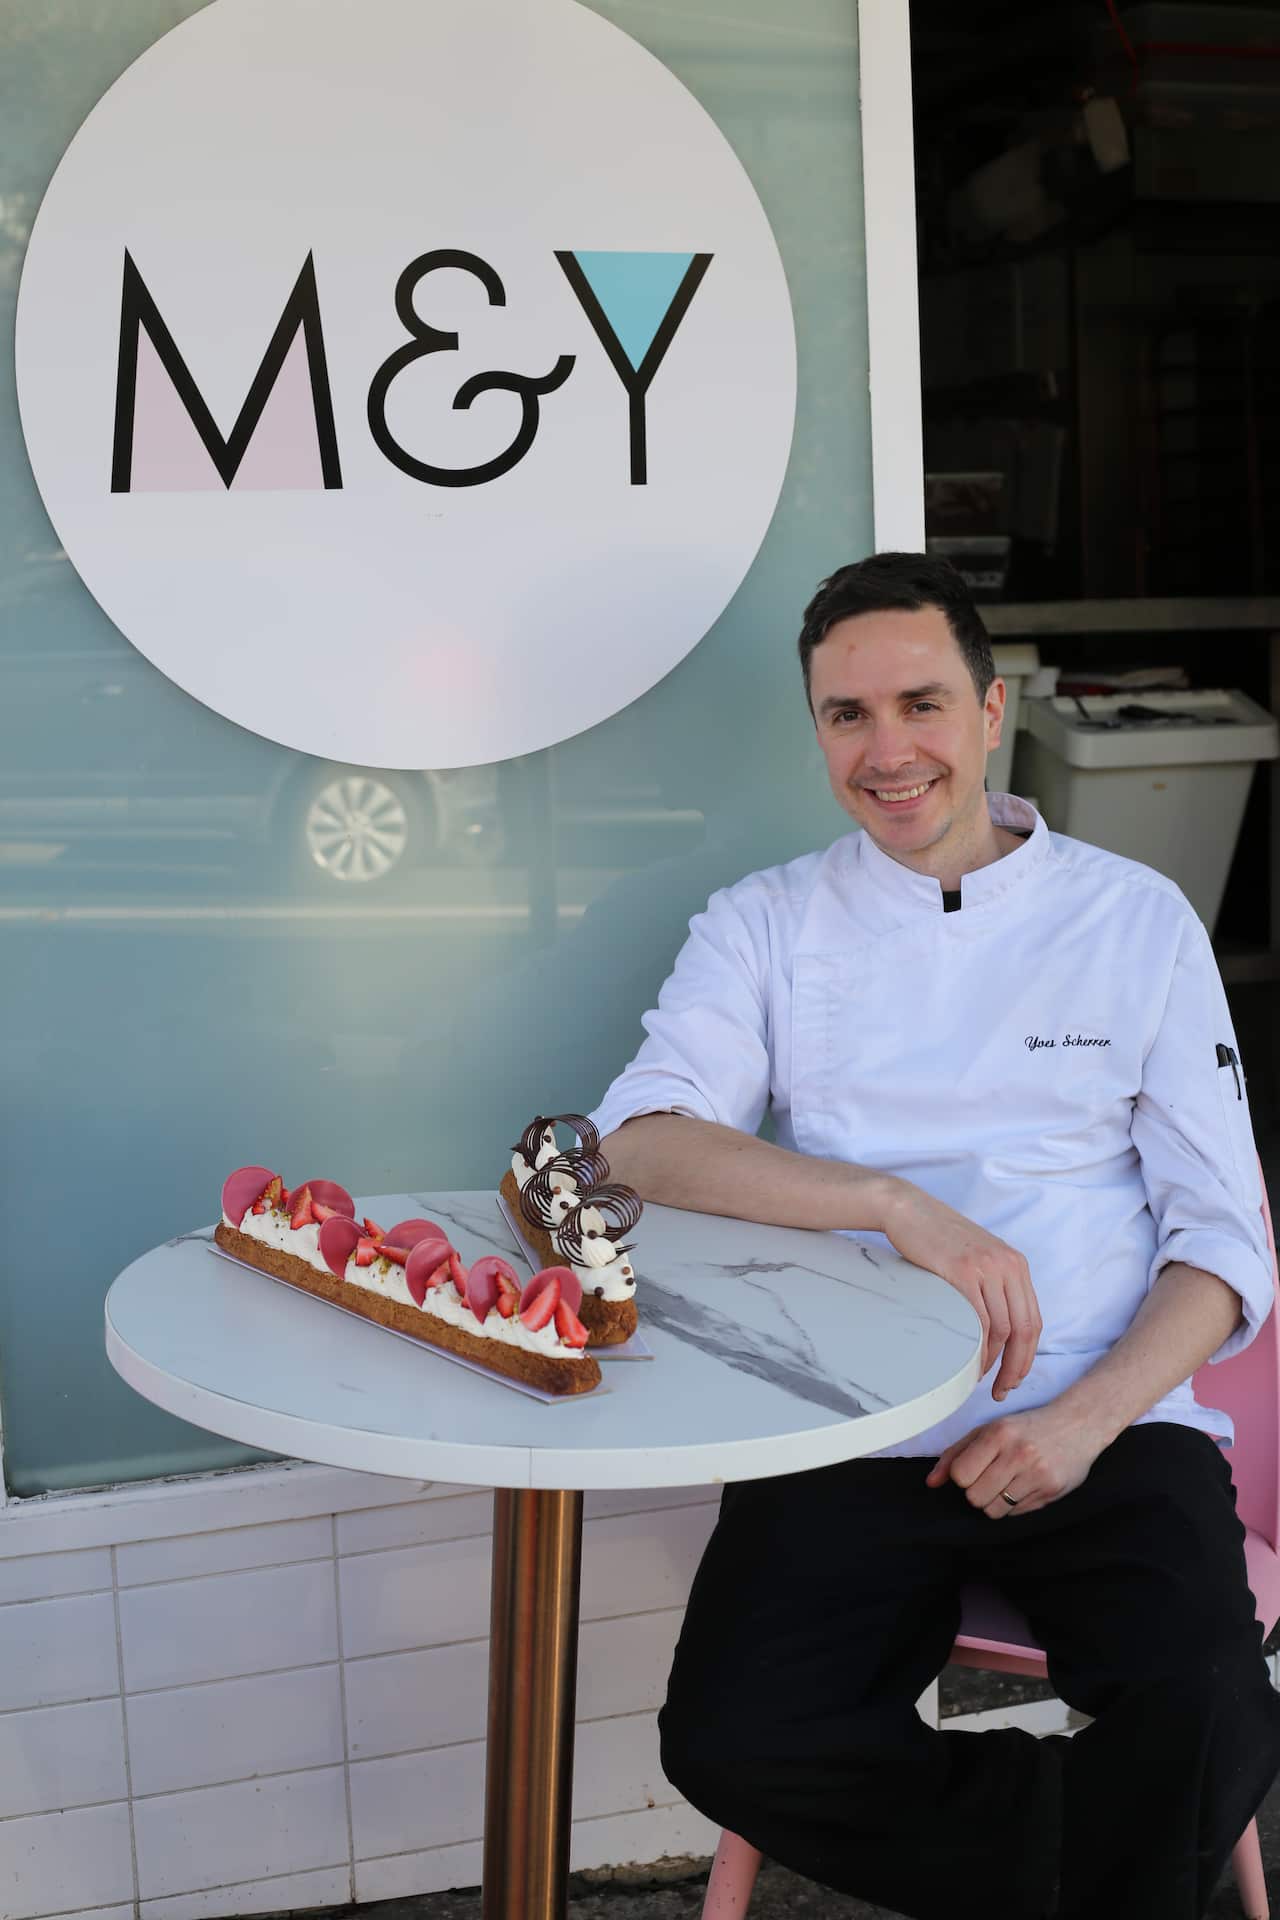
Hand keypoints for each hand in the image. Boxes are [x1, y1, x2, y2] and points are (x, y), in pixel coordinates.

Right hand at [880, 1180, 1040, 1398]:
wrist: (909, 1210)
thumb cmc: (936, 1239)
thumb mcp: (976, 1258)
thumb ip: (992, 1286)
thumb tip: (997, 1332)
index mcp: (1015, 1264)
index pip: (1033, 1321)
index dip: (1027, 1356)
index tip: (1013, 1378)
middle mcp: (1007, 1265)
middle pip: (1024, 1329)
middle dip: (1016, 1367)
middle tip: (1001, 1390)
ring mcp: (985, 1267)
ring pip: (1002, 1328)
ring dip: (993, 1361)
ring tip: (978, 1379)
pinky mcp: (962, 1271)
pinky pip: (979, 1320)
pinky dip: (977, 1347)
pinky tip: (969, 1361)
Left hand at [924, 1403, 1107, 1517]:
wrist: (1078, 1424)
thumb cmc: (1027, 1427)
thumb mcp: (989, 1430)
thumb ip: (956, 1454)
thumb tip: (931, 1483)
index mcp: (998, 1433)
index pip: (960, 1475)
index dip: (962, 1476)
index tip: (974, 1469)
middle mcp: (1018, 1453)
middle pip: (974, 1497)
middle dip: (977, 1491)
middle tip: (991, 1477)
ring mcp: (1037, 1474)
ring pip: (994, 1510)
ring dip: (995, 1501)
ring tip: (1007, 1483)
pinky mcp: (1052, 1491)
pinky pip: (1016, 1514)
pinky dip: (1013, 1505)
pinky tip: (1024, 1486)